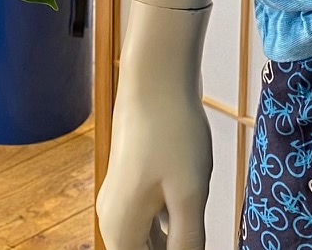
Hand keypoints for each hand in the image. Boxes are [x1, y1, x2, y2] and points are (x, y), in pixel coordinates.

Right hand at [95, 0, 214, 249]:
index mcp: (121, 231)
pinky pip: (150, 217)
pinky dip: (170, 223)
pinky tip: (191, 209)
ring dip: (173, 240)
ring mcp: (120, 199)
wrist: (156, 78)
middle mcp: (113, 219)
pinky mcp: (132, 181)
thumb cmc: (172, 132)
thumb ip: (188, 243)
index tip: (194, 242)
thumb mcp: (189, 196)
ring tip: (197, 223)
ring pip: (149, 239)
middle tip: (199, 234)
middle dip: (173, 249)